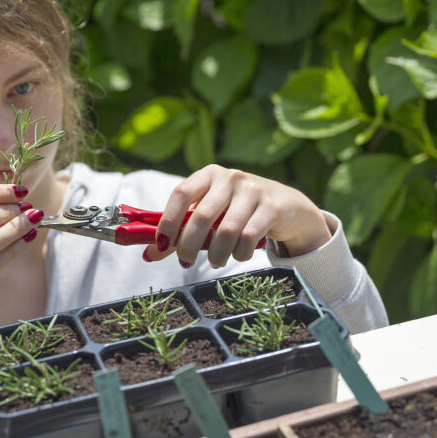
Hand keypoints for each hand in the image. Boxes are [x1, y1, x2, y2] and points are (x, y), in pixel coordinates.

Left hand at [144, 165, 331, 267]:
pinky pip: (248, 238)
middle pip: (202, 216)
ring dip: (216, 254)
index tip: (162, 244)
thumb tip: (150, 254)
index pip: (181, 193)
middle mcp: (230, 178)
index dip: (168, 221)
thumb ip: (182, 231)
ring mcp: (253, 191)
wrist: (286, 207)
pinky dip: (240, 254)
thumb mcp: (211, 214)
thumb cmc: (239, 211)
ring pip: (226, 232)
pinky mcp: (272, 207)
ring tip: (216, 260)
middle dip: (188, 245)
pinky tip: (239, 255)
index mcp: (209, 175)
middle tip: (185, 262)